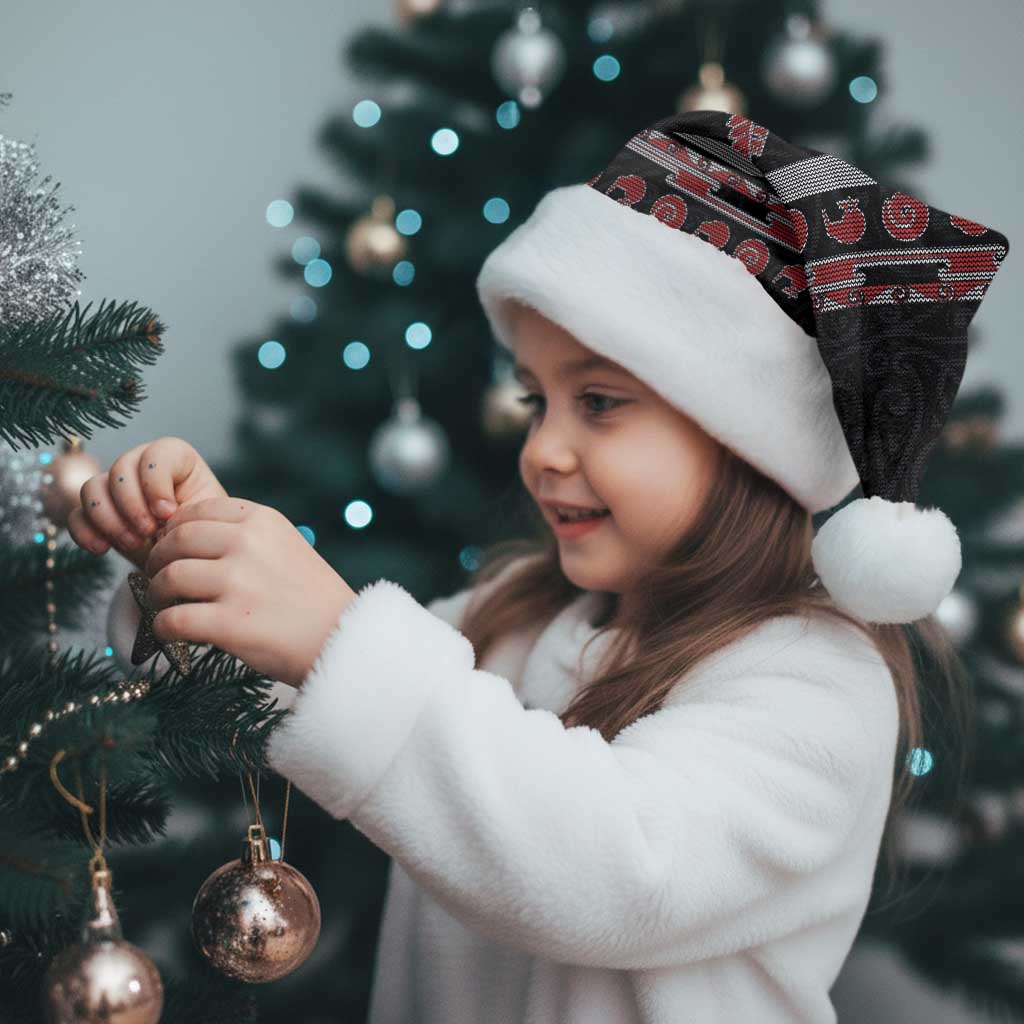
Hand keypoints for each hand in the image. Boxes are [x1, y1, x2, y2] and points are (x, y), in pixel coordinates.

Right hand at [67, 437, 227, 570]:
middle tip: (148, 533)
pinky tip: (102, 549)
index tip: (168, 513)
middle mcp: (141, 466)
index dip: (156, 483)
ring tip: (133, 544)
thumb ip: (189, 510)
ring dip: (109, 519)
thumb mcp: (206, 520)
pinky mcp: (97, 514)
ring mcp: (115, 488)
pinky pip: (76, 515)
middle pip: (120, 469)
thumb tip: (163, 515)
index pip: (156, 454)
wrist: (188, 560)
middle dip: (132, 505)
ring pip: (92, 488)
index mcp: (176, 459)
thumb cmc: (203, 534)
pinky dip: (85, 532)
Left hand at [142, 496, 357, 687]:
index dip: (175, 530)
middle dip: (158, 560)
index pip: (198, 511)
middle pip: (176, 541)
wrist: (342, 640)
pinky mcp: (229, 623)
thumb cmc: (312, 598)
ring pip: (169, 578)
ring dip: (157, 594)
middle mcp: (248, 544)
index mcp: (263, 520)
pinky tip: (170, 632)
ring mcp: (238, 583)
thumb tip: (185, 537)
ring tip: (164, 605)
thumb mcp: (287, 546)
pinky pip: (172, 620)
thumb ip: (246, 536)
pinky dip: (163, 627)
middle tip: (157, 577)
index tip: (172, 547)